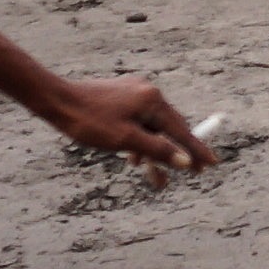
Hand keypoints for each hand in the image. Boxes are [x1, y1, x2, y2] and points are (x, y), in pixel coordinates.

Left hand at [44, 77, 209, 175]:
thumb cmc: (89, 121)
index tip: (212, 163)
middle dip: (170, 154)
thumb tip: (184, 161)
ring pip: (151, 126)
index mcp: (152, 100)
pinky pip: (138, 120)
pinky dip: (138, 137)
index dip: (196, 150)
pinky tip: (128, 153)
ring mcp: (133, 92)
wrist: (57, 100)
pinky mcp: (121, 95)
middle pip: (168, 128)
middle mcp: (147, 92)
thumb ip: (158, 150)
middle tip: (175, 177)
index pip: (181, 131)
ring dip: (150, 149)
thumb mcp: (125, 140)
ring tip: (141, 170)